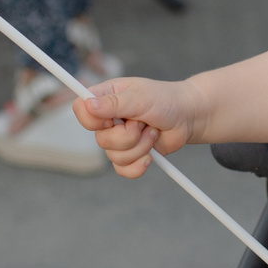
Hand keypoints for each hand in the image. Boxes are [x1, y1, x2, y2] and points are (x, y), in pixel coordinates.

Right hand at [73, 77, 207, 177]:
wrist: (188, 117)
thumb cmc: (165, 100)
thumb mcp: (140, 97)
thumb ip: (114, 103)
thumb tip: (87, 104)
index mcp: (106, 98)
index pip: (80, 109)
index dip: (93, 119)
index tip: (113, 118)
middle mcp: (108, 119)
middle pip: (100, 139)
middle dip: (128, 135)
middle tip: (143, 122)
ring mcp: (118, 138)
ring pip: (114, 156)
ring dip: (140, 146)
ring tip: (152, 131)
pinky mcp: (129, 155)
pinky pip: (123, 170)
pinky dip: (139, 165)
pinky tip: (150, 154)